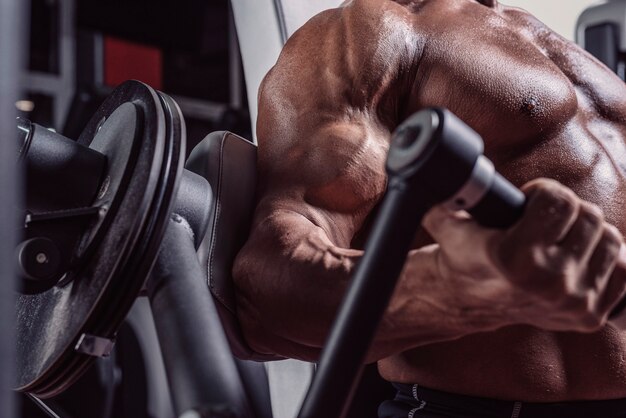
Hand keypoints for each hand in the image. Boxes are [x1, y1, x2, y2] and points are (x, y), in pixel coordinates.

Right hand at [422, 178, 625, 331]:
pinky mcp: (590, 315)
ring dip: (585, 233)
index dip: (542, 192)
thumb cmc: (462, 255)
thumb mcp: (448, 221)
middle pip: (589, 215)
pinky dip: (598, 258)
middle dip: (565, 210)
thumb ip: (452, 191)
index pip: (560, 199)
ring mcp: (573, 301)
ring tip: (558, 239)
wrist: (466, 301)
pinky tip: (572, 260)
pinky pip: (619, 267)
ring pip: (609, 238)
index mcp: (515, 258)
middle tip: (544, 220)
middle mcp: (549, 283)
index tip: (530, 200)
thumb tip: (454, 166)